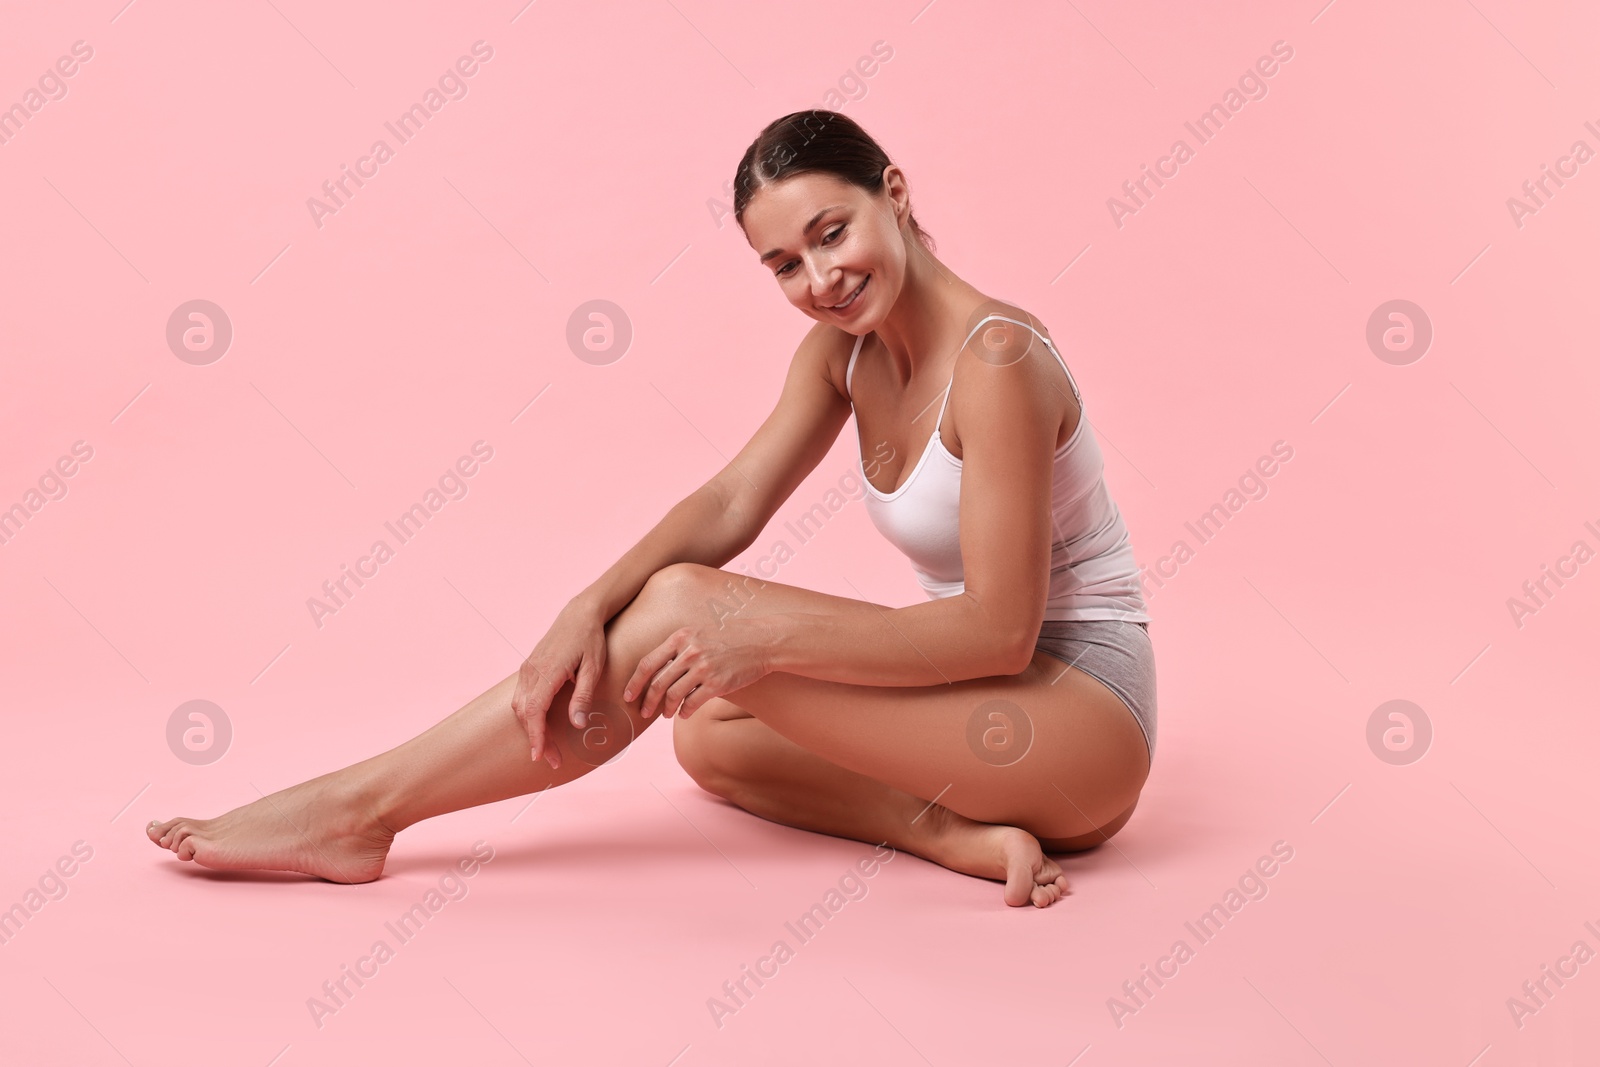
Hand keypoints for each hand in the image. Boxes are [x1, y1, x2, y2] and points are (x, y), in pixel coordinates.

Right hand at [510, 598, 609, 768]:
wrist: (580, 614)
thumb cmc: (590, 639)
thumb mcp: (594, 667)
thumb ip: (584, 696)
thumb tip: (577, 724)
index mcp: (547, 671)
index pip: (535, 711)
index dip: (537, 736)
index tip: (540, 756)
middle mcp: (531, 670)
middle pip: (525, 713)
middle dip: (536, 739)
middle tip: (554, 760)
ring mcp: (527, 668)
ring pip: (520, 706)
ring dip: (531, 729)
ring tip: (547, 748)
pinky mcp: (529, 668)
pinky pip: (522, 697)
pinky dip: (529, 715)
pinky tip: (541, 727)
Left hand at [624, 616, 773, 719]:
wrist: (762, 641)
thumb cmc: (731, 637)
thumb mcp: (700, 632)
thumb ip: (680, 647)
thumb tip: (659, 669)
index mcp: (681, 637)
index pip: (648, 663)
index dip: (635, 682)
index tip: (627, 695)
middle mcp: (689, 652)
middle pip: (657, 682)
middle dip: (647, 701)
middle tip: (643, 712)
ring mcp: (703, 668)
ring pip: (673, 695)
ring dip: (665, 709)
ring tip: (664, 714)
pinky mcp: (717, 684)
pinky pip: (692, 703)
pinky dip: (685, 712)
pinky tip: (684, 714)